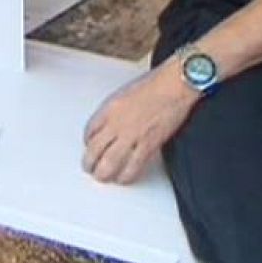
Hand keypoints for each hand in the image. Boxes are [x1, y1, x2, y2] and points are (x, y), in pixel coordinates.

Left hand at [82, 63, 197, 184]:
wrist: (173, 86)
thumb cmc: (155, 84)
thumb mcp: (125, 93)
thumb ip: (115, 110)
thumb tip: (112, 124)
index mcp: (109, 108)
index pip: (89, 130)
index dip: (87, 142)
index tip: (89, 146)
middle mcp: (117, 123)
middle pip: (94, 150)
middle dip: (89, 162)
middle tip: (89, 167)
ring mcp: (132, 135)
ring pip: (110, 162)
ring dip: (103, 173)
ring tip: (102, 176)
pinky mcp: (148, 145)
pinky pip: (132, 166)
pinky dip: (126, 176)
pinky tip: (123, 178)